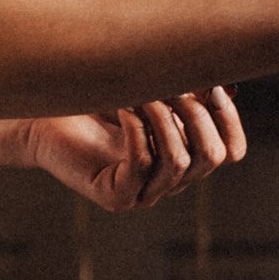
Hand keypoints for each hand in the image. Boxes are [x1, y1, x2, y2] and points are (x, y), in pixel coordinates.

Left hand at [25, 89, 246, 212]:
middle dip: (198, 114)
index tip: (210, 83)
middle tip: (171, 85)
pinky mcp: (115, 197)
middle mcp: (170, 180)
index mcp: (186, 154)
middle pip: (213, 157)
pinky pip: (141, 165)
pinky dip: (137, 130)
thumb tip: (228, 86)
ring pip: (180, 163)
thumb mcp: (151, 89)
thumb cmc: (99, 98)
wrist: (47, 116)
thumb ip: (187, 90)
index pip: (231, 150)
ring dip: (164, 118)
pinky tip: (123, 108)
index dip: (228, 117)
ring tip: (141, 92)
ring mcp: (143, 193)